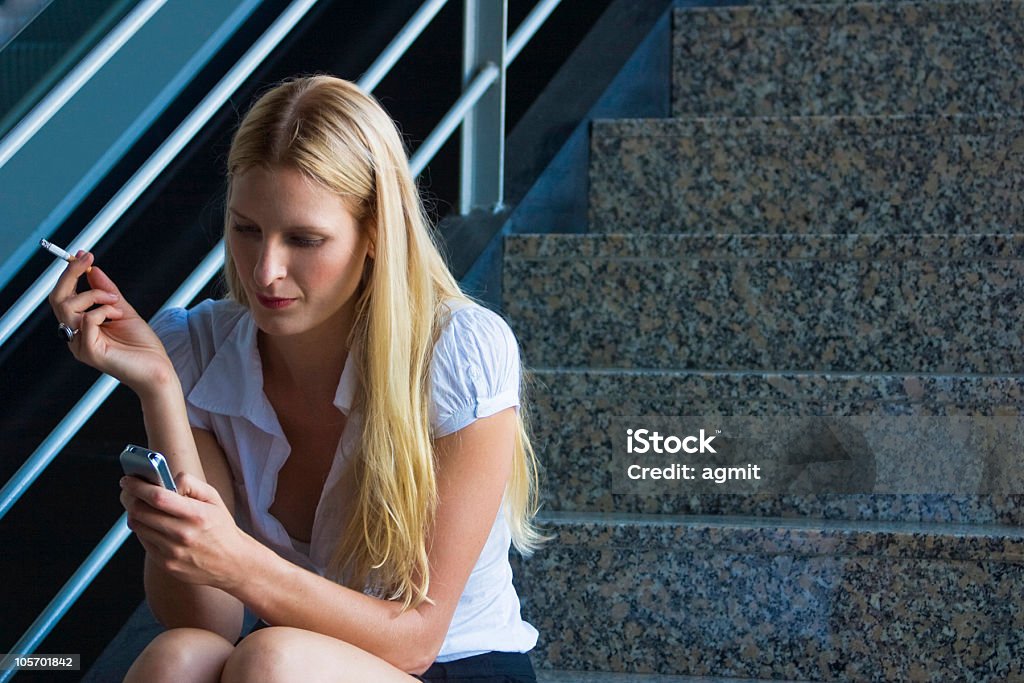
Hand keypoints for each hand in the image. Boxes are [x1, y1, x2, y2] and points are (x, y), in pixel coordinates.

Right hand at [47, 251, 173, 395]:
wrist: (158, 371)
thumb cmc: (142, 346)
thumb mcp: (123, 310)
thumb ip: (107, 291)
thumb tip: (92, 268)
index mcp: (80, 326)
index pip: (63, 296)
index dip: (69, 274)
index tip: (83, 255)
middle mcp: (74, 336)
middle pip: (57, 299)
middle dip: (71, 275)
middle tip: (87, 259)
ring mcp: (79, 345)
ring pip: (69, 307)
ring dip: (95, 296)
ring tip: (117, 302)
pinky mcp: (89, 352)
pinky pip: (86, 321)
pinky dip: (103, 310)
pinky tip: (118, 315)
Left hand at [120, 473, 248, 590]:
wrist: (231, 563)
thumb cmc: (221, 527)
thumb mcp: (214, 499)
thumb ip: (191, 483)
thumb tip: (166, 478)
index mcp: (196, 515)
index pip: (158, 497)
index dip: (138, 486)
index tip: (128, 479)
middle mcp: (182, 534)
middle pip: (140, 512)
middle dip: (130, 497)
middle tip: (129, 491)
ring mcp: (172, 552)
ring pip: (138, 526)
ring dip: (135, 513)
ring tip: (141, 506)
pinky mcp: (165, 564)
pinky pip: (143, 541)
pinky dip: (143, 529)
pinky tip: (152, 524)